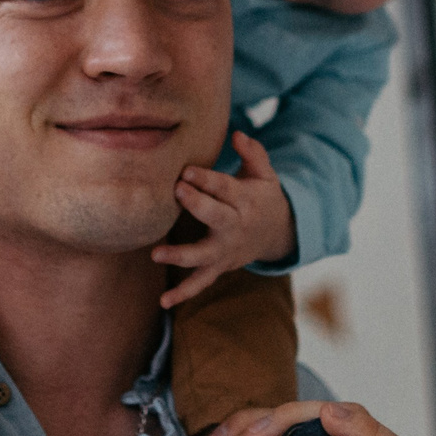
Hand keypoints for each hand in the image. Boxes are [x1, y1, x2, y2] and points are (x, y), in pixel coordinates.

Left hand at [152, 132, 296, 308]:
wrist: (278, 234)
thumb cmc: (262, 196)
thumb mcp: (265, 174)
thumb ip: (253, 153)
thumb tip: (238, 133)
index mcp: (246, 201)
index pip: (225, 189)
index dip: (206, 179)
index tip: (185, 170)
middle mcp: (235, 227)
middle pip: (217, 217)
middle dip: (198, 204)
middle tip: (177, 191)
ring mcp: (225, 250)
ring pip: (203, 255)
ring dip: (181, 255)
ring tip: (157, 254)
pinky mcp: (219, 266)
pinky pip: (200, 283)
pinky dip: (183, 294)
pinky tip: (163, 301)